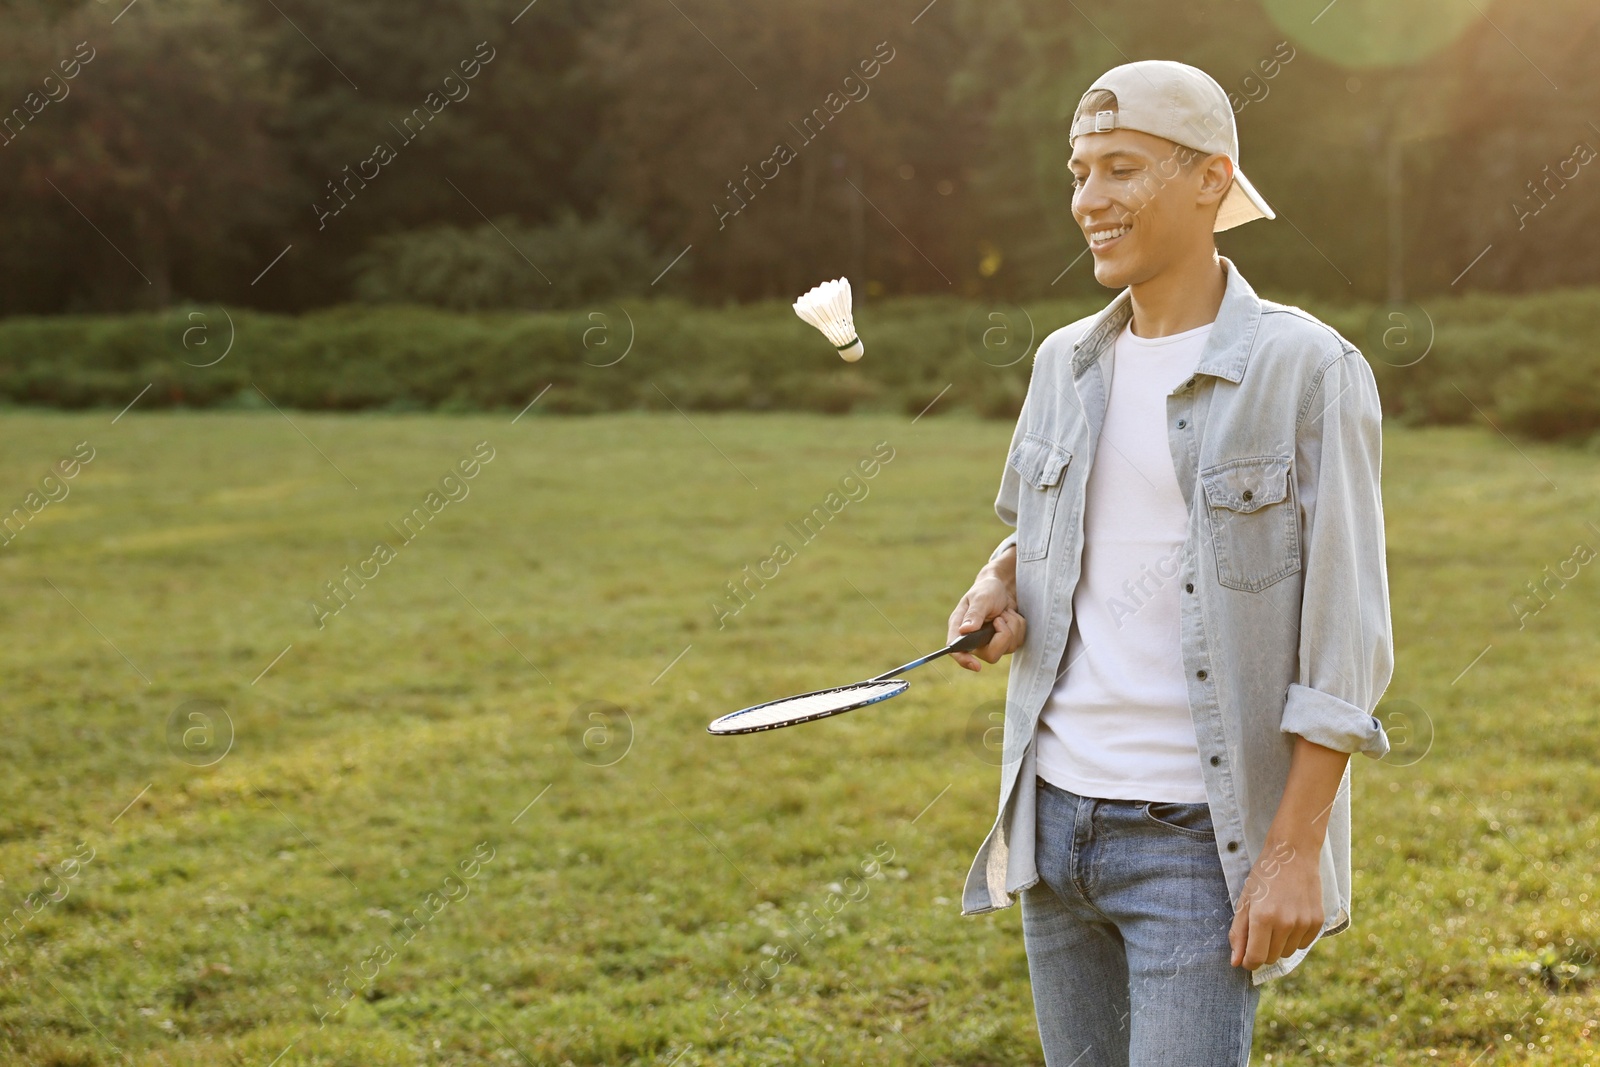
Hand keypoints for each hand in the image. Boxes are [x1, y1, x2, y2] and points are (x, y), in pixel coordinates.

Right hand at [947, 555, 1024, 670]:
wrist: (1003, 587)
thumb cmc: (987, 590)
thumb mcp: (980, 598)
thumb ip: (974, 614)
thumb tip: (964, 631)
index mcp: (960, 628)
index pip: (956, 650)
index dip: (964, 660)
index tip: (976, 666)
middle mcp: (974, 639)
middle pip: (990, 655)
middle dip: (1002, 636)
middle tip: (1000, 618)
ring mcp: (991, 642)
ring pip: (1007, 647)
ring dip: (1011, 626)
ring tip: (1004, 612)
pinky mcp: (1005, 641)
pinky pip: (1018, 641)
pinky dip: (1018, 626)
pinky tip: (1010, 615)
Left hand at [1228, 839, 1323, 969]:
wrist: (1293, 853)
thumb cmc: (1264, 875)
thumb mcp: (1245, 900)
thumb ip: (1238, 933)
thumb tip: (1235, 962)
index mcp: (1263, 917)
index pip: (1256, 958)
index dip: (1248, 962)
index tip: (1246, 957)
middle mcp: (1286, 923)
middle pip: (1271, 958)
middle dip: (1262, 951)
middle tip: (1259, 931)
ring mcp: (1304, 923)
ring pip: (1288, 953)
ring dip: (1279, 945)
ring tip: (1275, 921)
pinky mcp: (1318, 921)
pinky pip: (1303, 944)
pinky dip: (1294, 938)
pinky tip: (1290, 918)